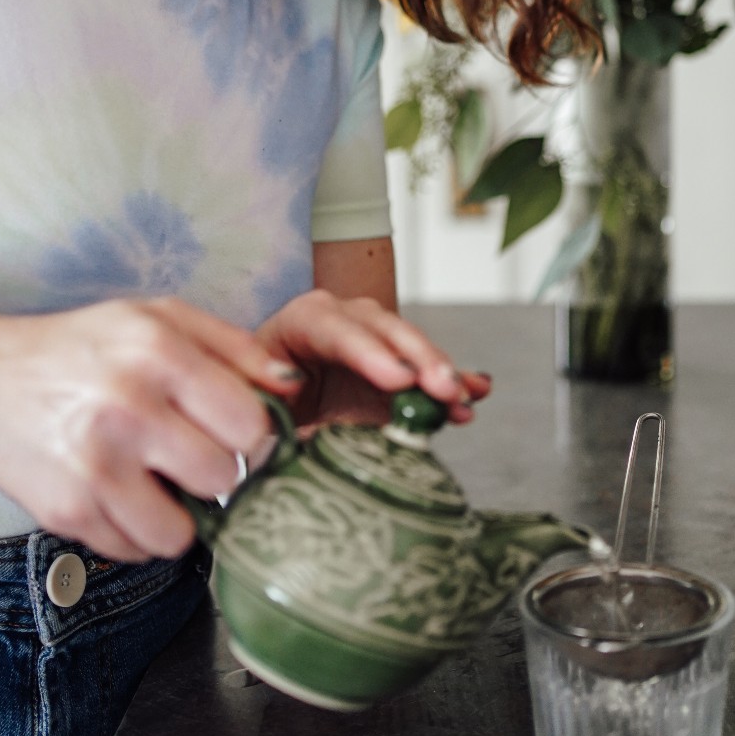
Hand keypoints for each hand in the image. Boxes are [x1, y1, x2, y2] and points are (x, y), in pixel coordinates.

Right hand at [0, 297, 301, 563]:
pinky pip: (136, 550)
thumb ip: (233, 346)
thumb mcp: (158, 318)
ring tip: (157, 481)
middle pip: (223, 479)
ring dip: (178, 515)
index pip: (251, 424)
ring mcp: (95, 465)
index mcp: (159, 351)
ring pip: (183, 533)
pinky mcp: (68, 512)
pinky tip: (119, 495)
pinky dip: (136, 531)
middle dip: (214, 473)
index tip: (235, 433)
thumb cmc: (85, 349)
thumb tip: (294, 385)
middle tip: (189, 456)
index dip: (253, 436)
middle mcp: (127, 407)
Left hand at [255, 290, 491, 429]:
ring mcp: (371, 340)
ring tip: (462, 399)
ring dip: (439, 372)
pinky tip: (475, 392)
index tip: (399, 379)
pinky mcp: (395, 366)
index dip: (367, 351)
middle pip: (381, 327)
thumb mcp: (258, 412)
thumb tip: (291, 415)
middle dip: (416, 357)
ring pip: (409, 345)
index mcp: (297, 323)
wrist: (270, 414)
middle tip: (443, 388)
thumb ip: (273, 414)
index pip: (330, 326)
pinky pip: (426, 371)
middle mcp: (338, 320)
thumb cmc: (260, 408)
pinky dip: (451, 382)